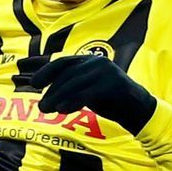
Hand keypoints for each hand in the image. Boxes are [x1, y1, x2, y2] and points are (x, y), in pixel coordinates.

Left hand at [26, 53, 157, 133]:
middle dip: (52, 90)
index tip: (33, 83)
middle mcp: (98, 62)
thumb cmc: (110, 100)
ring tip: (47, 109)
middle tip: (41, 106)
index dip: (46, 70)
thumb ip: (70, 87)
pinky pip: (88, 92)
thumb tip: (47, 93)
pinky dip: (73, 101)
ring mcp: (107, 72)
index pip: (63, 62)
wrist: (138, 110)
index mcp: (90, 60)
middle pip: (67, 73)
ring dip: (58, 97)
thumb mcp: (87, 90)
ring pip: (75, 82)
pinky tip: (62, 110)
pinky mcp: (114, 85)